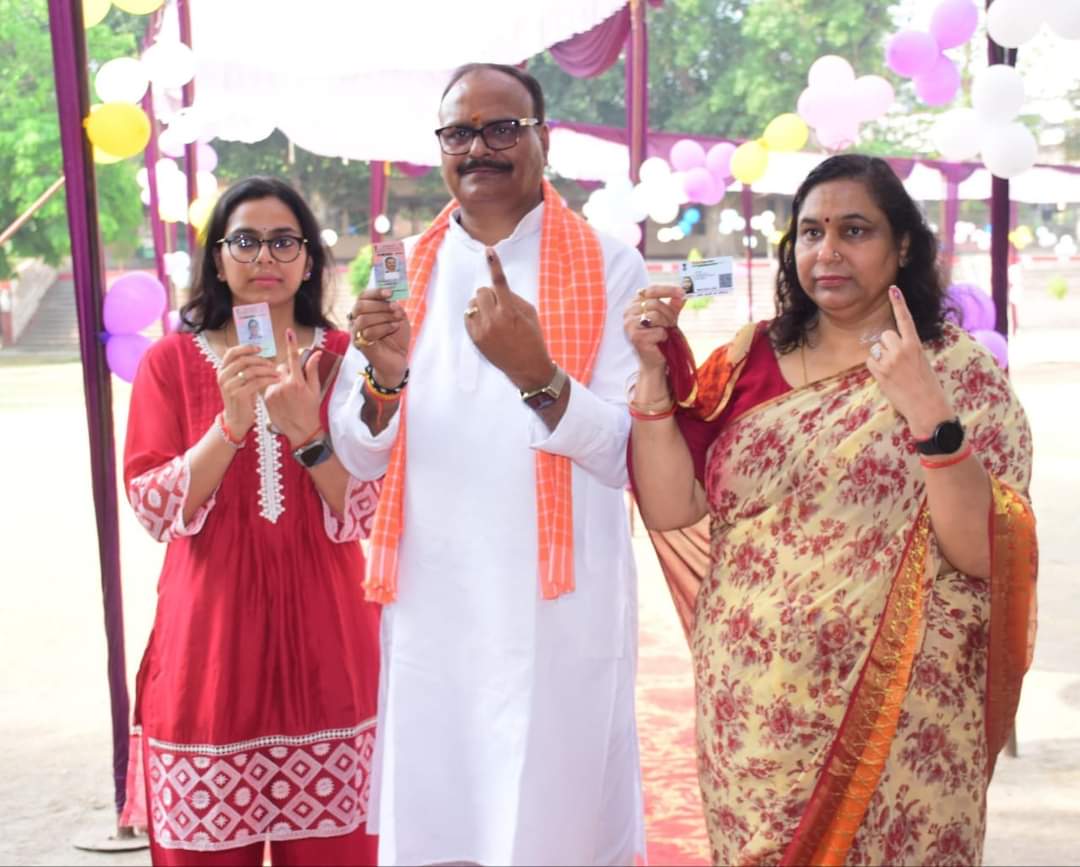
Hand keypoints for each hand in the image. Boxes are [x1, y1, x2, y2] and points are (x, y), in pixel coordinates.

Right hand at [217, 344, 280, 437]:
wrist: (236, 419)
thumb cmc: (242, 398)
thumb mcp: (240, 380)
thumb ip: (244, 367)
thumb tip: (257, 352)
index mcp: (221, 370)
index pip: (232, 352)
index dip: (246, 348)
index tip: (260, 349)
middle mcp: (222, 376)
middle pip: (243, 360)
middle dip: (260, 360)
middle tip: (272, 364)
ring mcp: (229, 385)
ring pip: (251, 371)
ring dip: (267, 370)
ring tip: (277, 373)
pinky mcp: (238, 394)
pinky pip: (257, 382)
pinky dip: (269, 379)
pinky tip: (277, 380)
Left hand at [263, 329, 323, 446]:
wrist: (300, 431)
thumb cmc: (311, 410)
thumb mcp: (315, 390)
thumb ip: (313, 370)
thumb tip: (316, 353)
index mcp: (297, 382)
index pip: (294, 359)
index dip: (291, 344)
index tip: (288, 332)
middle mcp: (283, 385)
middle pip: (281, 368)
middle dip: (286, 372)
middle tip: (295, 385)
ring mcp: (273, 391)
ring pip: (273, 376)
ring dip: (278, 380)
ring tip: (287, 395)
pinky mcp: (265, 398)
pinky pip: (267, 385)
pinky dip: (273, 388)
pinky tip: (281, 399)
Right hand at [348, 288, 409, 385]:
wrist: (398, 358)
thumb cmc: (396, 337)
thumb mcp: (398, 317)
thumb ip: (393, 306)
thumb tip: (390, 298)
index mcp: (364, 311)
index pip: (362, 296)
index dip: (375, 292)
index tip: (390, 293)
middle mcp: (356, 320)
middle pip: (360, 306)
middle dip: (380, 305)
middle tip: (395, 308)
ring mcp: (356, 333)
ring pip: (364, 319)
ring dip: (384, 317)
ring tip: (397, 320)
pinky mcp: (360, 344)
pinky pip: (368, 332)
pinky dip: (384, 328)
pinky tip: (393, 328)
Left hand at [464, 247, 552, 390]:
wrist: (527, 367)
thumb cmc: (532, 338)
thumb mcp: (530, 314)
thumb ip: (513, 298)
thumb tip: (496, 288)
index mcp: (510, 312)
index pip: (500, 283)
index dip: (495, 265)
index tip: (489, 251)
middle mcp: (493, 321)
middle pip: (481, 291)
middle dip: (490, 294)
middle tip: (500, 305)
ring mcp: (482, 331)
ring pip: (473, 303)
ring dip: (482, 305)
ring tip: (493, 317)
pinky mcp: (475, 339)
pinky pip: (468, 316)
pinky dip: (476, 316)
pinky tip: (487, 325)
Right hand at [624, 284, 685, 372]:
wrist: (654, 359)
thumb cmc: (659, 336)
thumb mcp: (668, 317)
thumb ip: (674, 305)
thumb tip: (682, 294)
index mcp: (634, 303)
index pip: (651, 290)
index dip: (668, 290)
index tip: (682, 292)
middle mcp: (628, 312)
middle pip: (655, 303)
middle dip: (669, 314)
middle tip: (672, 323)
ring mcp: (630, 325)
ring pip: (656, 316)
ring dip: (666, 325)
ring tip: (665, 332)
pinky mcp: (636, 337)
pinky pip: (658, 331)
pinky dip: (663, 337)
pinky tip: (659, 341)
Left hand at [867, 285, 953, 439]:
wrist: (927, 408)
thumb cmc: (928, 387)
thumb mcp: (923, 362)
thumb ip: (909, 350)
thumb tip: (891, 344)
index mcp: (916, 345)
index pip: (906, 320)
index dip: (898, 304)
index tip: (893, 289)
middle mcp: (903, 349)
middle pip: (885, 335)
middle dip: (887, 345)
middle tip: (897, 362)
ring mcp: (890, 360)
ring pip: (877, 348)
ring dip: (881, 357)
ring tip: (894, 372)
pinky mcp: (880, 372)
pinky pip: (871, 362)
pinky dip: (875, 368)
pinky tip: (887, 378)